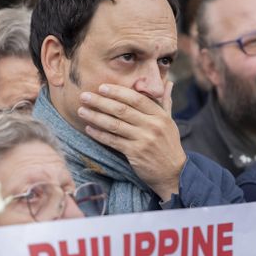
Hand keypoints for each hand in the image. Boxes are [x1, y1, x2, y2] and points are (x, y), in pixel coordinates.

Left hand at [78, 82, 185, 200]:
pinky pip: (113, 141)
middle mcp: (152, 126)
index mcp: (160, 115)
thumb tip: (168, 82)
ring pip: (115, 125)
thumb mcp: (170, 122)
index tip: (102, 87)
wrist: (174, 173)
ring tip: (81, 111)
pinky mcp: (135, 153)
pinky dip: (99, 134)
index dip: (117, 92)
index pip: (136, 98)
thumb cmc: (169, 145)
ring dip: (95, 117)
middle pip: (122, 109)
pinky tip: (89, 129)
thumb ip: (165, 102)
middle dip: (101, 101)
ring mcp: (144, 140)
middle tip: (84, 96)